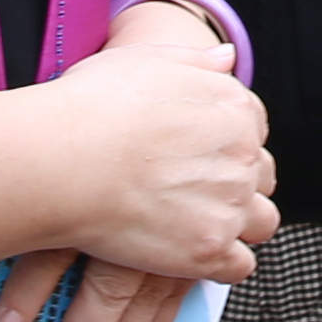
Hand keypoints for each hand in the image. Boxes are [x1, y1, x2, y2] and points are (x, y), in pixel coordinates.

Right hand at [48, 26, 274, 288]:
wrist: (60, 160)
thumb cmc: (90, 107)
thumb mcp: (143, 60)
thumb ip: (194, 61)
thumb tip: (229, 57)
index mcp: (232, 107)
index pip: (252, 132)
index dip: (225, 148)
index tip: (198, 159)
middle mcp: (243, 154)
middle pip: (260, 176)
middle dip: (236, 186)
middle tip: (195, 196)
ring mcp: (230, 203)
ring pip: (260, 222)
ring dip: (237, 226)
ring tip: (197, 230)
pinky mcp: (210, 249)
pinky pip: (239, 265)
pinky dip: (221, 263)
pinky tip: (192, 258)